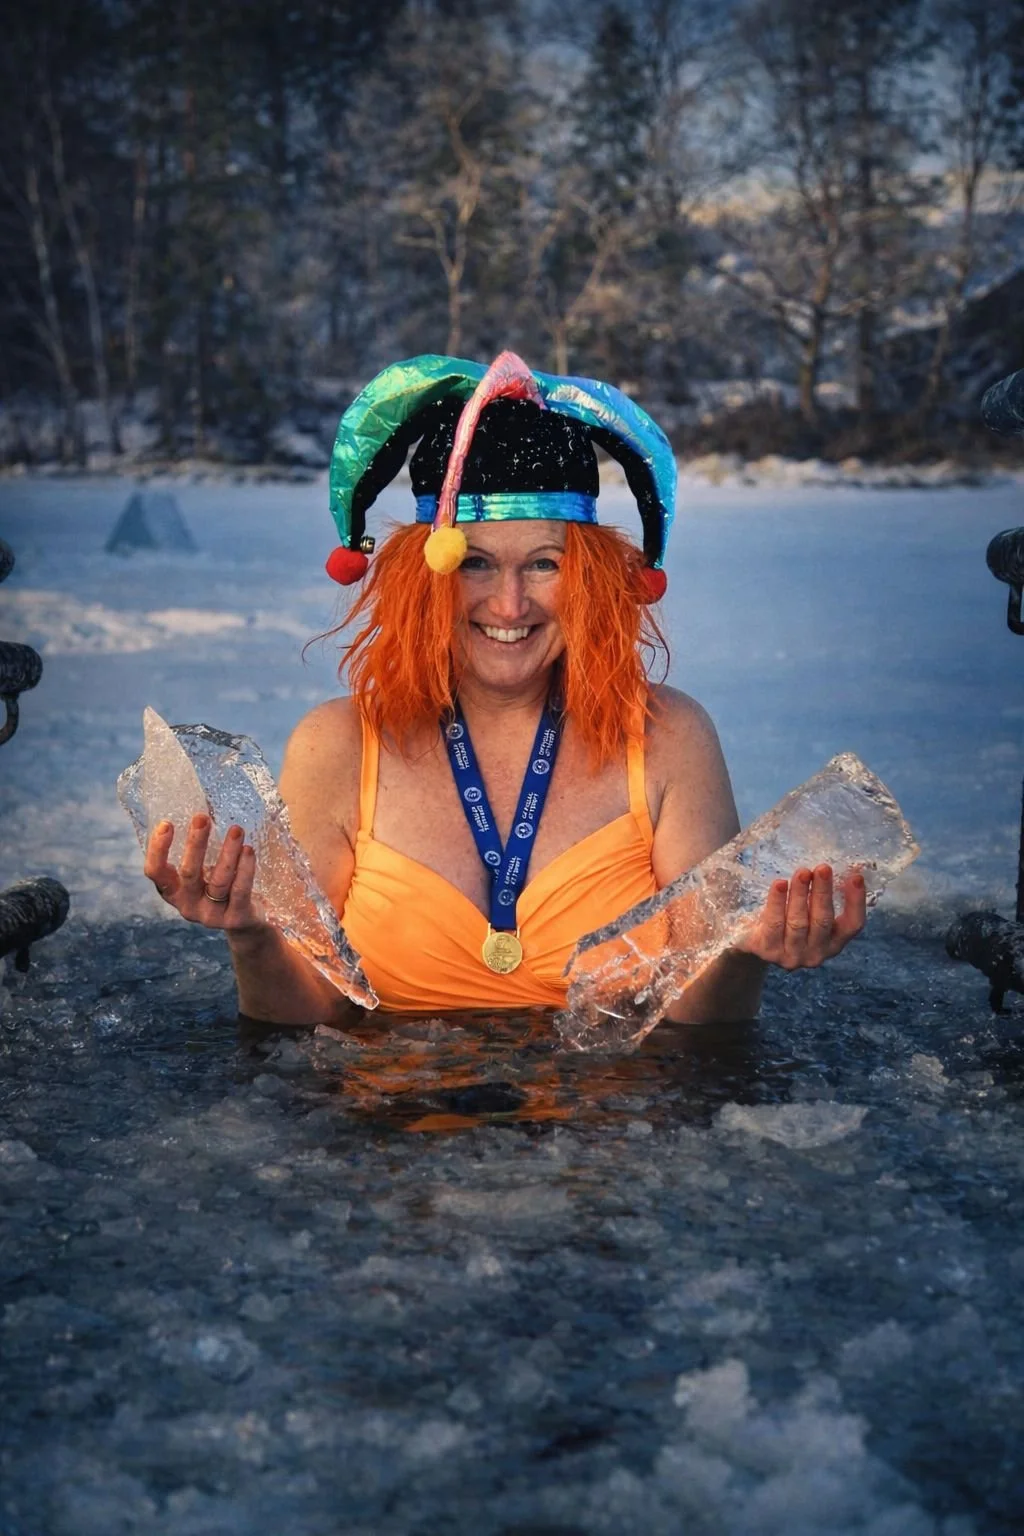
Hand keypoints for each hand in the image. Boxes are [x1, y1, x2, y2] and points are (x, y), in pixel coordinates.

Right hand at [144, 814, 265, 932]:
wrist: (248, 921)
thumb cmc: (221, 884)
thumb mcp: (205, 867)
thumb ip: (200, 844)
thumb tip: (205, 799)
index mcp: (174, 890)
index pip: (155, 872)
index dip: (157, 850)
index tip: (166, 823)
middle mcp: (188, 905)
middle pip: (188, 874)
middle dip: (195, 844)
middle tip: (202, 818)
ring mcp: (212, 915)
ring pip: (218, 881)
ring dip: (228, 853)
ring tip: (236, 829)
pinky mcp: (236, 918)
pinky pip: (240, 891)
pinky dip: (245, 869)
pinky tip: (248, 850)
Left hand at [733, 864, 865, 969]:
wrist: (753, 942)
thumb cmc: (788, 919)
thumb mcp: (808, 909)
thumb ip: (824, 892)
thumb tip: (849, 865)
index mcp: (833, 943)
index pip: (852, 925)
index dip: (856, 902)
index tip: (855, 877)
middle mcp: (816, 954)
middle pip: (822, 921)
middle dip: (823, 892)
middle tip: (823, 868)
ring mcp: (791, 955)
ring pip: (798, 922)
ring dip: (801, 894)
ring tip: (802, 872)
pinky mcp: (767, 950)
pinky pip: (773, 923)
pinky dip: (777, 902)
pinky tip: (780, 884)